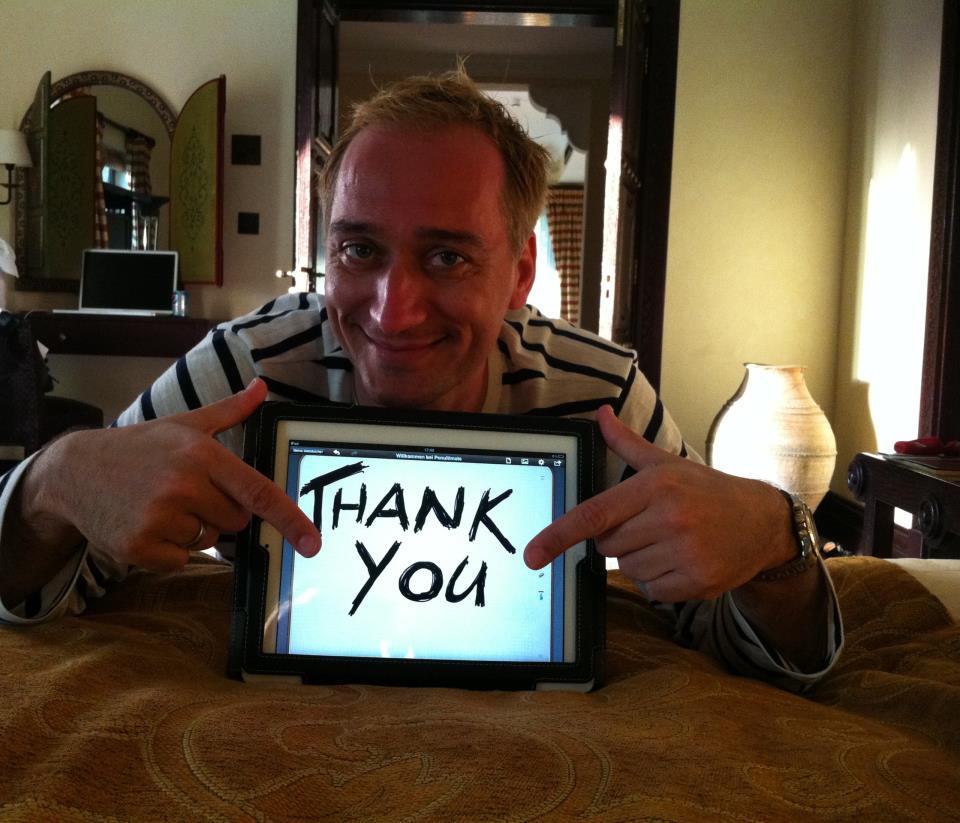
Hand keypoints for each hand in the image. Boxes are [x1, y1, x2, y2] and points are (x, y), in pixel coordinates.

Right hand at [23, 378, 319, 572]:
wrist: (73, 472)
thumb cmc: (139, 447)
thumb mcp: (185, 424)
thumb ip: (230, 411)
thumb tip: (262, 388)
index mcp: (202, 455)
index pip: (258, 492)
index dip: (290, 520)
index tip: (312, 543)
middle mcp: (183, 486)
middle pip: (237, 521)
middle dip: (221, 511)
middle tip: (187, 493)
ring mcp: (159, 518)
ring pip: (209, 541)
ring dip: (194, 529)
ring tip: (162, 505)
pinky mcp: (138, 547)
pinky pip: (181, 561)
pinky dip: (170, 550)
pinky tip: (147, 523)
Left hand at [523, 405, 795, 602]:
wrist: (761, 522)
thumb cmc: (705, 490)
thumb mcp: (666, 463)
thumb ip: (626, 443)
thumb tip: (600, 415)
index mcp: (655, 486)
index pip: (595, 514)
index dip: (558, 535)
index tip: (533, 554)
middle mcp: (670, 518)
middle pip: (607, 546)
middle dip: (617, 539)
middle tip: (648, 526)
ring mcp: (686, 552)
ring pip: (628, 570)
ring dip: (639, 560)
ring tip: (669, 541)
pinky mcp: (698, 581)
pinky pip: (652, 590)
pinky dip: (659, 580)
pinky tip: (681, 560)